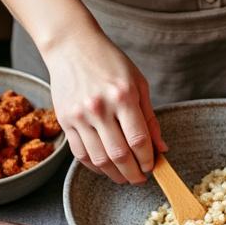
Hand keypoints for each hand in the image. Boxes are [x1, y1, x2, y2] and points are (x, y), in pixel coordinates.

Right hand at [44, 32, 164, 183]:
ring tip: (125, 176)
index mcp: (122, 96)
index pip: (139, 140)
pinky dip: (95, 166)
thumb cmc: (109, 62)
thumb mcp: (138, 84)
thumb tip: (161, 149)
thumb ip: (150, 118)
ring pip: (99, 159)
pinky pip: (80, 154)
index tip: (152, 167)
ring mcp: (79, 116)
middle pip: (119, 155)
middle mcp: (99, 108)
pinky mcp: (64, 121)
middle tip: (141, 178)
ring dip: (115, 175)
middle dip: (134, 174)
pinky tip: (105, 167)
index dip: (148, 160)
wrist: (71, 46)